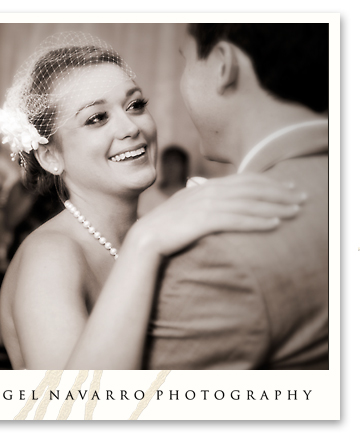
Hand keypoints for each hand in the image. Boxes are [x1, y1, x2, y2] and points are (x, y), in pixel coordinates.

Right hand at [131, 173, 306, 256]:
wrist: (143, 240)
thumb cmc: (164, 229)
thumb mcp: (185, 209)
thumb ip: (203, 202)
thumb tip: (219, 202)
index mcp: (204, 187)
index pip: (243, 180)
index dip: (269, 182)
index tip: (288, 188)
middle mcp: (206, 192)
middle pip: (250, 188)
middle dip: (278, 192)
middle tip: (301, 198)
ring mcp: (203, 205)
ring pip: (247, 202)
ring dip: (274, 206)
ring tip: (294, 211)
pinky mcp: (201, 221)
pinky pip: (236, 219)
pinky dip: (257, 220)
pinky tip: (274, 223)